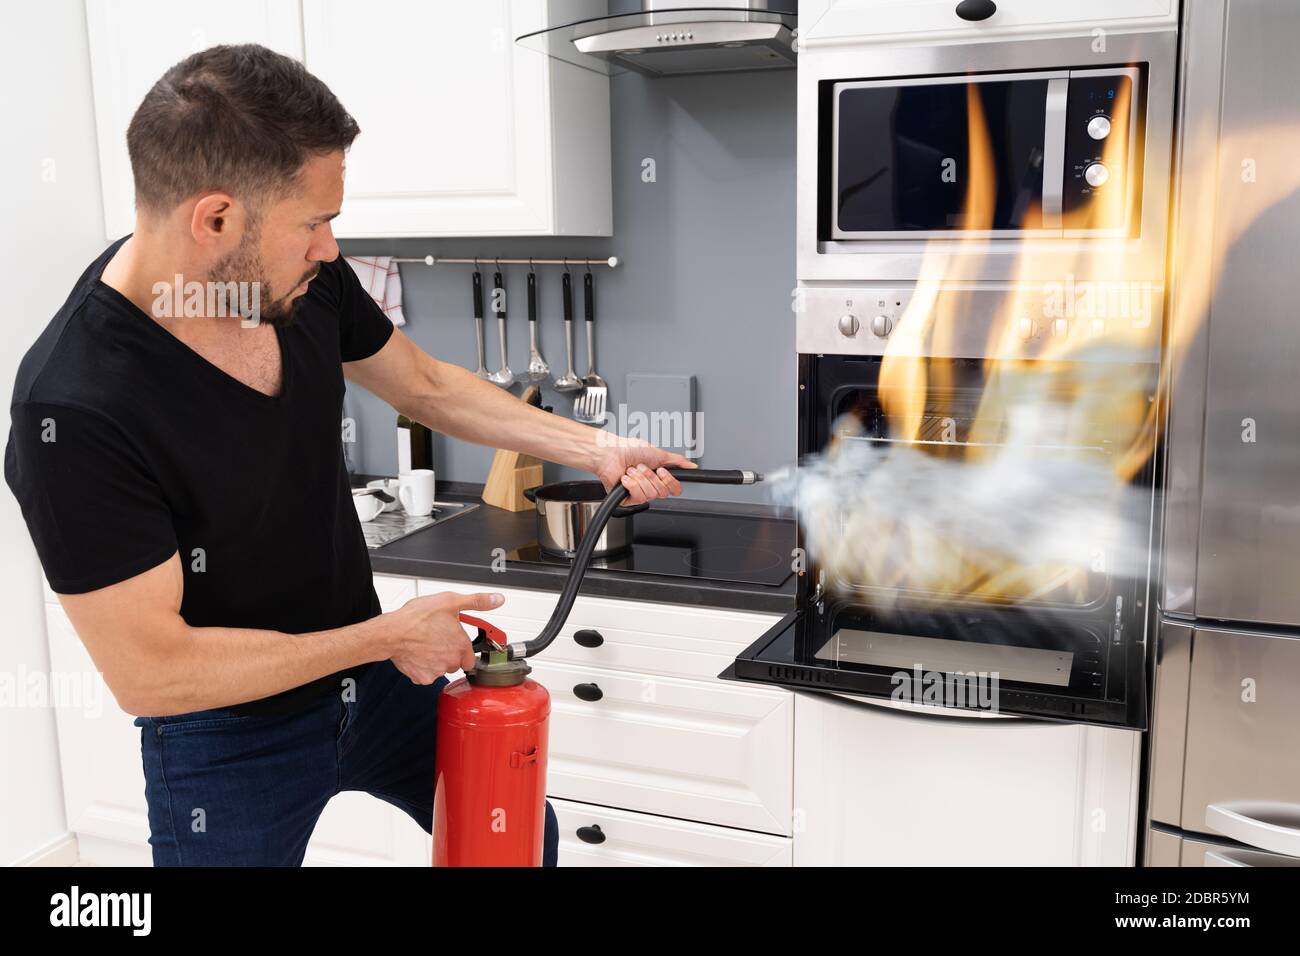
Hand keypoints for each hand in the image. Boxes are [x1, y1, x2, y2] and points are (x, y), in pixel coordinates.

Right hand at [383, 590, 503, 684]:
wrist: (392, 632)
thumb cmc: (417, 617)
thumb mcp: (451, 601)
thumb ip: (477, 602)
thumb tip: (497, 600)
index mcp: (461, 645)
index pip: (471, 658)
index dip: (463, 649)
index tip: (456, 642)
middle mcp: (451, 661)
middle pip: (456, 663)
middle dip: (449, 654)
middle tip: (438, 639)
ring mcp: (436, 671)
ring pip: (441, 669)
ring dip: (436, 660)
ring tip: (426, 644)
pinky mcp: (421, 677)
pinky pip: (426, 675)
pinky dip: (422, 666)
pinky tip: (417, 653)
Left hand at [592, 439, 697, 504]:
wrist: (610, 453)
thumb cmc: (629, 449)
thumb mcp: (659, 453)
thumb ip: (677, 461)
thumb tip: (692, 465)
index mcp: (659, 477)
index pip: (674, 489)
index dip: (669, 481)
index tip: (661, 471)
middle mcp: (650, 486)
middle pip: (662, 493)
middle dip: (651, 477)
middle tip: (642, 467)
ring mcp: (639, 493)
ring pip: (650, 495)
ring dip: (640, 479)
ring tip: (632, 470)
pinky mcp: (628, 500)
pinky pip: (638, 497)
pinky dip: (632, 484)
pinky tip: (626, 478)